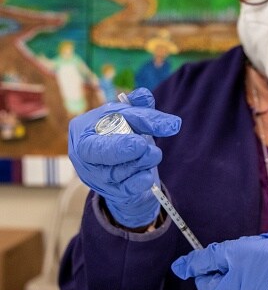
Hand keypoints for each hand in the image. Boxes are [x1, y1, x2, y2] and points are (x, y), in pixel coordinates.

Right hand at [68, 88, 180, 227]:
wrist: (126, 167)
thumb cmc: (124, 135)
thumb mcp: (131, 119)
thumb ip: (140, 107)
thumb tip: (145, 96)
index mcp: (84, 128)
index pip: (106, 122)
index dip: (137, 121)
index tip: (163, 126)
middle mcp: (82, 153)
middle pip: (101, 150)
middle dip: (126, 148)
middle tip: (147, 146)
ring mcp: (92, 175)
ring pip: (116, 171)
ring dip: (141, 162)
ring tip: (153, 155)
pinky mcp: (107, 192)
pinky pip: (124, 189)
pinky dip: (139, 181)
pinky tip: (148, 176)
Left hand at [171, 230, 267, 289]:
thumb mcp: (267, 240)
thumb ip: (236, 250)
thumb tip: (214, 258)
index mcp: (243, 258)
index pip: (207, 262)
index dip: (192, 264)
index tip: (182, 267)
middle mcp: (243, 286)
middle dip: (213, 280)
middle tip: (226, 267)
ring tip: (250, 277)